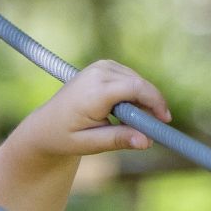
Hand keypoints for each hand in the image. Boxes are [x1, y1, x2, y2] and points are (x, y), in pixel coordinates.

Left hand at [12, 60, 171, 161]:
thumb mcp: (90, 144)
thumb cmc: (65, 137)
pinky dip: (134, 96)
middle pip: (139, 84)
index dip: (155, 103)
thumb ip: (118, 140)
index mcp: (94, 91)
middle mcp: (98, 72)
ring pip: (137, 81)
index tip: (165, 121)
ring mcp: (102, 66)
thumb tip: (147, 141)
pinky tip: (124, 114)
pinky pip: (131, 79)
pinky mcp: (105, 66)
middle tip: (152, 131)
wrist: (46, 125)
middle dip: (151, 106)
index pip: (135, 88)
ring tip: (131, 126)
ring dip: (142, 102)